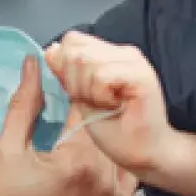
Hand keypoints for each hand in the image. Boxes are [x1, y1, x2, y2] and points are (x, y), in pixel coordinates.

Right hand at [0, 57, 138, 195]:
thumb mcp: (5, 154)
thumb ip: (24, 106)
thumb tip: (33, 65)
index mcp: (80, 163)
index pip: (84, 104)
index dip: (70, 82)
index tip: (56, 69)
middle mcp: (108, 181)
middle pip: (104, 125)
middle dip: (85, 105)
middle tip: (64, 91)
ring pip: (115, 148)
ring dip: (98, 131)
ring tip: (72, 122)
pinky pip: (120, 174)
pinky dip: (106, 159)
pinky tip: (83, 153)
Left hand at [46, 31, 195, 195]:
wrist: (144, 154)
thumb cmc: (116, 131)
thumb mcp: (81, 98)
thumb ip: (67, 73)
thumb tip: (51, 49)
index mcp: (109, 54)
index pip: (72, 40)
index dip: (66, 68)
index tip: (82, 94)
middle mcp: (122, 52)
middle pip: (75, 50)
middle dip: (74, 82)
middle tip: (96, 103)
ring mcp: (133, 61)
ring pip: (84, 60)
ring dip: (87, 91)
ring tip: (106, 105)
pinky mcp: (141, 75)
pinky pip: (101, 76)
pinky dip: (99, 96)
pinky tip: (114, 106)